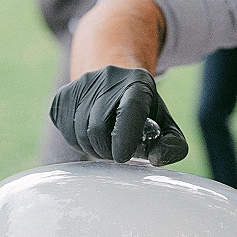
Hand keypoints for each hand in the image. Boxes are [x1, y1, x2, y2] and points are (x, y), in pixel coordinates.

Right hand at [50, 65, 187, 165]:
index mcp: (139, 83)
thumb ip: (172, 145)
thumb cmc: (143, 113)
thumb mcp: (165, 125)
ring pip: (79, 132)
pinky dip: (77, 141)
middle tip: (116, 153)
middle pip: (98, 127)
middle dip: (107, 150)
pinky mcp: (64, 95)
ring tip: (105, 143)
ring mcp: (82, 84)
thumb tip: (157, 158)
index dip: (124, 136)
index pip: (130, 108)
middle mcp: (108, 77)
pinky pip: (65, 129)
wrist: (114, 83)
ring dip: (92, 148)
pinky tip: (89, 135)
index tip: (123, 157)